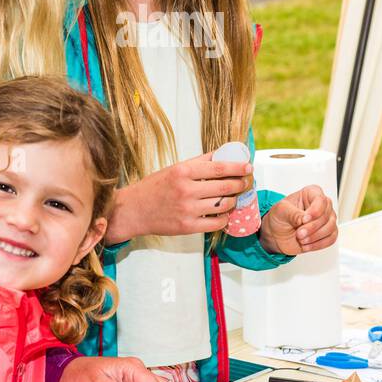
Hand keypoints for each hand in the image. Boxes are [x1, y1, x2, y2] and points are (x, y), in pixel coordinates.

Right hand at [104, 152, 251, 243]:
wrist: (133, 210)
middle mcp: (186, 190)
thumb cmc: (154, 188)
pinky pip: (216, 223)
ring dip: (233, 201)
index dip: (237, 167)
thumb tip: (221, 154)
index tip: (248, 166)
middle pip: (225, 186)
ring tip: (233, 198)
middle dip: (240, 184)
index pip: (219, 168)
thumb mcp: (174, 169)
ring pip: (223, 205)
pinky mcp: (188, 227)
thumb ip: (198, 163)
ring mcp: (188, 210)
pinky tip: (223, 214)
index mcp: (183, 172)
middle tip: (245, 182)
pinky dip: (224, 218)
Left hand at [258, 185, 337, 255]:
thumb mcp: (281, 210)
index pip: (321, 200)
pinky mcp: (327, 233)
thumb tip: (304, 218)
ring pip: (330, 228)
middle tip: (299, 233)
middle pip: (327, 215)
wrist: (276, 234)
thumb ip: (293, 213)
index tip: (304, 220)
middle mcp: (321, 206)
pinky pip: (331, 239)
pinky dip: (318, 244)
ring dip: (315, 236)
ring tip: (301, 239)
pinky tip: (306, 245)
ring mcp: (326, 219)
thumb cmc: (279, 217)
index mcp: (310, 193)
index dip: (315, 211)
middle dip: (312, 227)